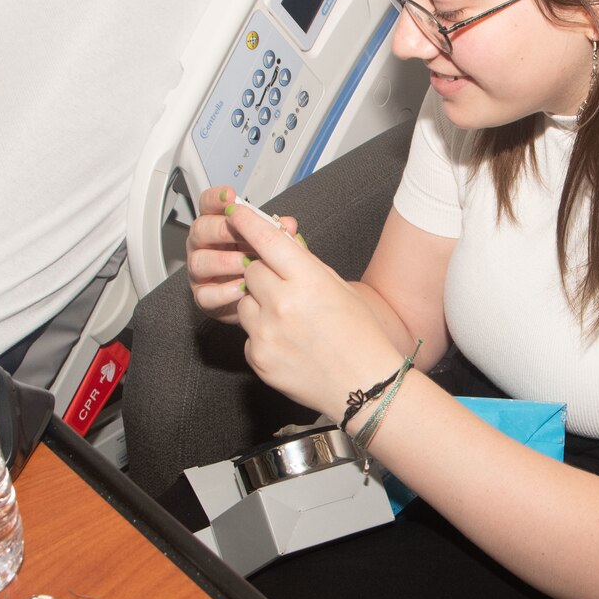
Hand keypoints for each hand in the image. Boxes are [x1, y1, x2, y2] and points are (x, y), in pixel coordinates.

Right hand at [186, 186, 299, 323]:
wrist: (262, 301)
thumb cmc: (262, 265)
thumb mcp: (271, 245)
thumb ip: (277, 232)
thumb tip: (288, 224)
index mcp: (217, 226)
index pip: (207, 204)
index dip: (216, 198)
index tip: (231, 197)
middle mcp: (203, 246)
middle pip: (200, 229)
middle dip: (222, 230)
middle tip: (244, 236)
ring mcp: (200, 272)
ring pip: (199, 261)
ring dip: (225, 261)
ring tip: (248, 265)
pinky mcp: (203, 297)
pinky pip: (205, 293)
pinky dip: (224, 291)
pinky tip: (243, 288)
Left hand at [227, 202, 402, 418]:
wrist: (364, 386)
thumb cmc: (360, 336)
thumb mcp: (338, 288)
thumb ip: (305, 264)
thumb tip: (279, 241)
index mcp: (307, 281)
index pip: (266, 241)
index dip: (247, 222)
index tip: (234, 212)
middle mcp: (282, 304)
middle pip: (250, 270)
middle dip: (262, 272)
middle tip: (283, 286)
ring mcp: (266, 333)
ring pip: (244, 302)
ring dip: (259, 304)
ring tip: (290, 320)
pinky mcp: (258, 357)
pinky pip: (248, 334)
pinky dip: (262, 334)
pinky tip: (289, 342)